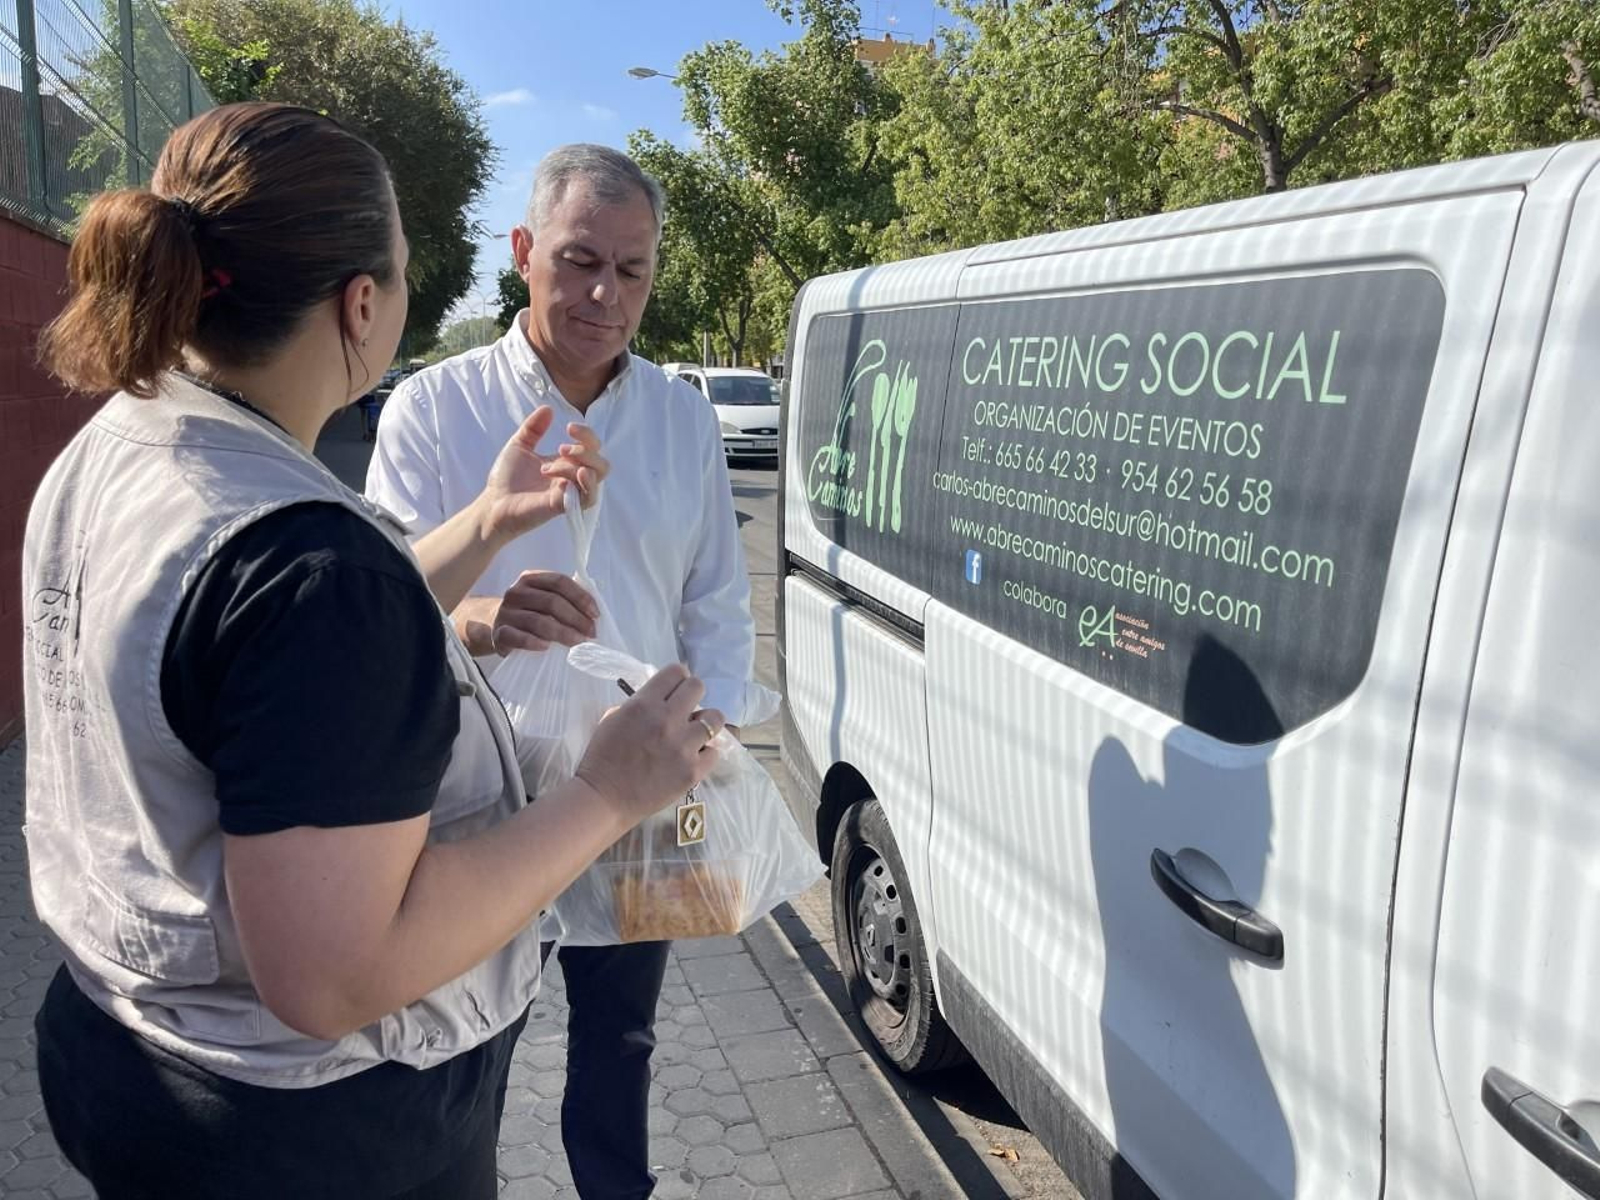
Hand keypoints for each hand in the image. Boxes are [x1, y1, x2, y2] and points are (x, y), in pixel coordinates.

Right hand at [459, 573, 598, 655]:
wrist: (500, 629)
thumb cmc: (532, 614)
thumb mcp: (545, 601)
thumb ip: (566, 600)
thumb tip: (594, 613)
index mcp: (531, 579)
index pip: (559, 582)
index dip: (581, 597)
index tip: (596, 615)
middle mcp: (516, 592)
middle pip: (551, 602)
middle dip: (576, 618)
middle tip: (590, 633)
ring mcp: (505, 613)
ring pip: (537, 621)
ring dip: (562, 633)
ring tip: (577, 642)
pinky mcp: (499, 634)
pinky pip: (517, 637)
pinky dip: (533, 642)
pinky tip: (546, 647)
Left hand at [479, 407, 608, 542]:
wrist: (493, 502)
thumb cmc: (505, 479)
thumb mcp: (519, 445)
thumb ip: (534, 427)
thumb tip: (548, 408)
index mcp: (565, 463)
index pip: (592, 448)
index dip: (587, 435)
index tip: (569, 427)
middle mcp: (571, 478)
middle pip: (602, 463)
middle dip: (586, 449)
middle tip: (560, 448)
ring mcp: (570, 492)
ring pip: (596, 476)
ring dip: (576, 465)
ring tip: (548, 468)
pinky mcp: (564, 506)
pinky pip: (588, 497)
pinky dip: (585, 485)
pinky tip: (566, 480)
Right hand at [575, 665, 723, 823]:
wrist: (604, 799)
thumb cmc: (601, 758)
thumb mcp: (612, 719)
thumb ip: (639, 705)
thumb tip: (660, 700)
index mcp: (644, 704)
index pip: (676, 672)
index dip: (677, 680)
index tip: (675, 690)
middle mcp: (667, 720)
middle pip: (698, 688)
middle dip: (691, 696)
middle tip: (684, 710)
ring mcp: (683, 746)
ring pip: (715, 718)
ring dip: (705, 723)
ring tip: (694, 734)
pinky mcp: (693, 771)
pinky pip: (714, 752)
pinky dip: (705, 753)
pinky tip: (692, 758)